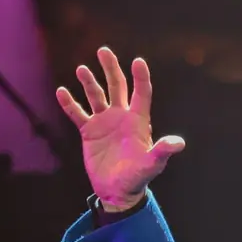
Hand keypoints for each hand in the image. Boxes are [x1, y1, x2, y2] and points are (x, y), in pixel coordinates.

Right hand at [56, 47, 185, 210]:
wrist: (117, 191)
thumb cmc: (138, 177)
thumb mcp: (152, 164)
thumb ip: (163, 151)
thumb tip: (179, 143)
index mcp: (139, 121)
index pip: (141, 93)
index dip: (140, 77)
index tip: (138, 61)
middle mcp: (121, 117)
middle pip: (117, 86)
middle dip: (111, 68)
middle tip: (103, 50)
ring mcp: (104, 122)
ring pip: (96, 96)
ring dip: (89, 82)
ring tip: (82, 69)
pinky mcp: (89, 132)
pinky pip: (78, 113)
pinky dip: (70, 103)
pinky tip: (62, 91)